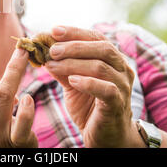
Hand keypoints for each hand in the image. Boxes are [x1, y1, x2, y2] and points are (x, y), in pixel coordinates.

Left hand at [45, 26, 137, 147]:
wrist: (105, 136)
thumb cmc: (89, 106)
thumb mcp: (72, 82)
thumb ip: (62, 66)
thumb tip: (43, 51)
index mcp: (112, 59)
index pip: (96, 37)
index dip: (75, 32)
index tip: (53, 30)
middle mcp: (122, 69)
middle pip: (102, 48)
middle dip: (74, 46)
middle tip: (52, 50)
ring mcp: (123, 86)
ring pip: (100, 67)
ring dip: (73, 64)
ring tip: (52, 65)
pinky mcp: (119, 104)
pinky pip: (107, 89)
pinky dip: (88, 82)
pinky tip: (72, 80)